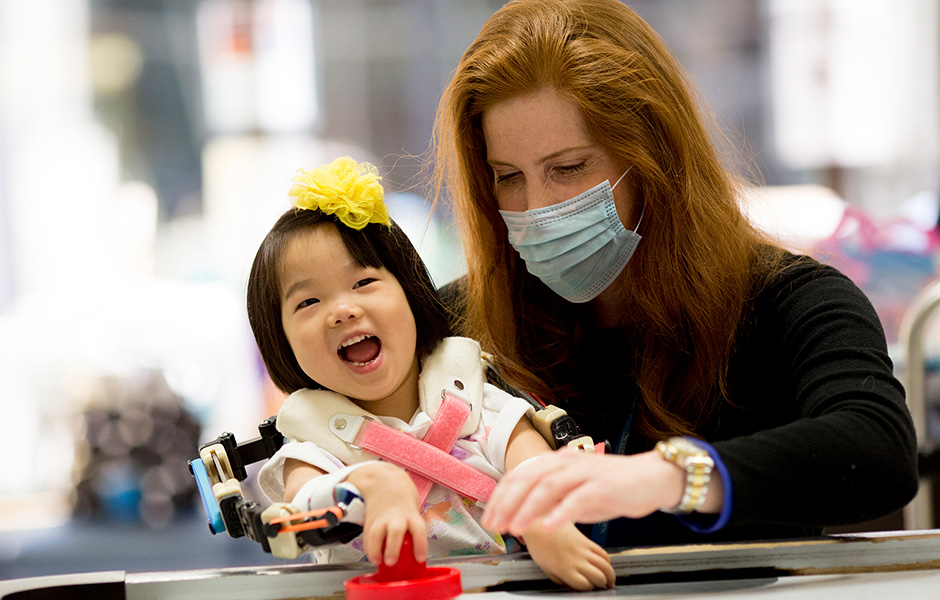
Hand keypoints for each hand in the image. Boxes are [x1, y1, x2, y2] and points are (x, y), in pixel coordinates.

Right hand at [348, 462, 427, 564]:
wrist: (384, 482)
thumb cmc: (402, 499)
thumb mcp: (413, 510)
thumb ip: (413, 528)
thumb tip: (414, 552)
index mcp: (411, 514)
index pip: (419, 530)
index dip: (420, 545)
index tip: (419, 558)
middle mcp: (396, 516)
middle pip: (395, 531)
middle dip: (392, 548)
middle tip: (391, 562)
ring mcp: (381, 518)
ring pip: (376, 534)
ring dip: (375, 550)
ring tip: (377, 561)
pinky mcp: (370, 520)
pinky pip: (367, 535)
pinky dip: (368, 547)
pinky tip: (371, 555)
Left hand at [483, 447, 683, 534]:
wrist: (650, 478)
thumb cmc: (611, 487)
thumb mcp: (574, 494)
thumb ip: (550, 501)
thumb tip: (522, 515)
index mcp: (557, 462)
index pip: (520, 475)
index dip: (501, 496)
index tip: (490, 516)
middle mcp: (567, 462)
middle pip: (529, 478)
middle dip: (508, 502)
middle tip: (496, 524)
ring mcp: (585, 472)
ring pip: (549, 486)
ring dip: (528, 508)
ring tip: (515, 527)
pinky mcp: (603, 486)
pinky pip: (577, 499)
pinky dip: (561, 513)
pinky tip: (549, 526)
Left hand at [523, 520, 614, 589]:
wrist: (539, 524)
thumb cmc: (540, 546)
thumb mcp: (547, 570)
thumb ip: (561, 580)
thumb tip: (572, 587)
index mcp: (565, 569)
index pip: (585, 586)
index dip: (588, 590)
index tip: (588, 591)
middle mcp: (576, 560)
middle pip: (599, 576)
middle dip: (602, 584)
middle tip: (602, 587)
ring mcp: (583, 549)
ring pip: (605, 565)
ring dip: (610, 575)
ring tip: (609, 581)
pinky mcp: (586, 541)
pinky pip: (602, 552)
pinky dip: (607, 561)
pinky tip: (606, 566)